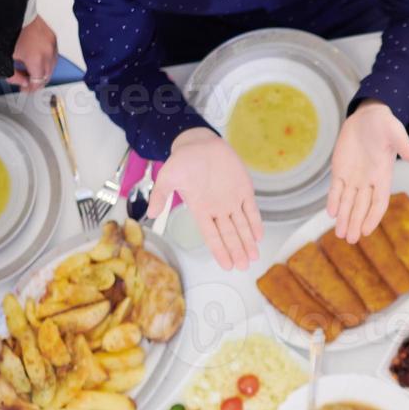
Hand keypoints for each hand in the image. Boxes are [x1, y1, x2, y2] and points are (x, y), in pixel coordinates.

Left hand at [7, 16, 57, 90]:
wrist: (13, 10)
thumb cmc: (10, 29)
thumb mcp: (6, 56)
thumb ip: (13, 74)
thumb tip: (21, 82)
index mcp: (37, 59)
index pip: (38, 82)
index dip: (31, 88)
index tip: (25, 89)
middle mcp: (48, 52)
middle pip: (47, 75)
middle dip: (37, 80)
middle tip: (27, 82)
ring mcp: (52, 44)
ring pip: (52, 66)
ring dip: (42, 70)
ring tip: (30, 69)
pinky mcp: (53, 37)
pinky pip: (53, 54)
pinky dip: (46, 59)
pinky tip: (36, 57)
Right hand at [157, 128, 263, 269]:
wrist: (199, 142)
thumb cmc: (183, 160)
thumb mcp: (167, 177)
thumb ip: (160, 195)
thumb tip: (150, 213)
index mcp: (201, 209)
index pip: (211, 235)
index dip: (219, 251)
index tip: (226, 265)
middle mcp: (217, 208)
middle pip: (229, 235)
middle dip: (236, 250)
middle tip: (243, 266)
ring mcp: (231, 199)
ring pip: (242, 225)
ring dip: (247, 241)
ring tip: (253, 257)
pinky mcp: (243, 189)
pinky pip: (251, 209)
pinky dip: (255, 222)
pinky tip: (258, 235)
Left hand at [328, 100, 408, 242]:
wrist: (368, 115)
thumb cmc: (384, 124)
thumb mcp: (395, 131)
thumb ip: (404, 145)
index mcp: (383, 175)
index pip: (379, 202)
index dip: (372, 217)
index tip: (365, 231)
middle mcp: (368, 180)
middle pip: (361, 207)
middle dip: (355, 223)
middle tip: (350, 239)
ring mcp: (353, 177)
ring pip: (347, 202)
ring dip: (344, 218)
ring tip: (339, 234)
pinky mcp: (340, 170)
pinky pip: (336, 189)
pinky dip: (333, 201)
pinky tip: (331, 213)